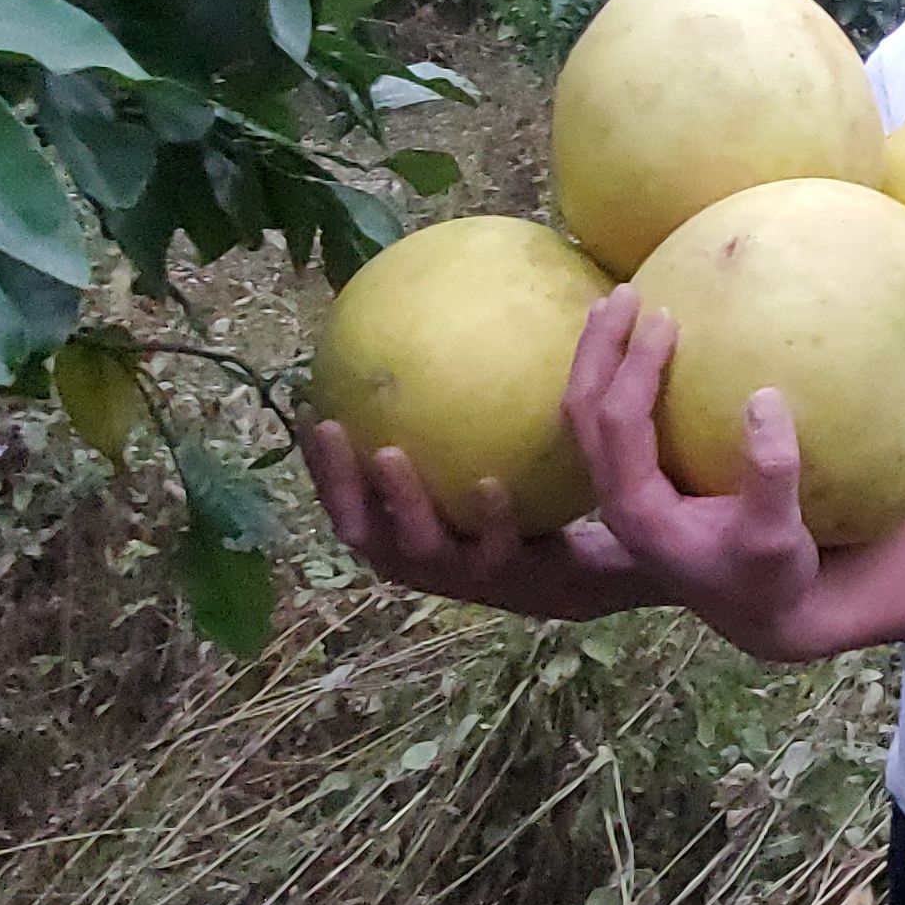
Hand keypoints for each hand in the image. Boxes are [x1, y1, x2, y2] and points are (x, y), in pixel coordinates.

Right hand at [301, 419, 650, 621]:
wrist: (599, 561)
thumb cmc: (530, 499)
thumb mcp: (491, 453)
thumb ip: (463, 413)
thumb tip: (444, 321)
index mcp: (405, 531)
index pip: (346, 498)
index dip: (318, 462)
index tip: (306, 407)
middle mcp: (424, 560)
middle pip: (361, 528)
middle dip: (337, 482)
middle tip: (331, 427)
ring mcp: (466, 576)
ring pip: (418, 547)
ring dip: (401, 501)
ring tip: (388, 455)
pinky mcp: (515, 582)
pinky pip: (496, 551)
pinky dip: (488, 520)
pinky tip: (492, 485)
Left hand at [562, 286, 829, 656]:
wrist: (758, 613)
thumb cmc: (770, 578)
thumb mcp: (780, 538)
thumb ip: (773, 475)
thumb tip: (764, 397)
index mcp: (638, 510)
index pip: (619, 423)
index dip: (635, 368)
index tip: (667, 319)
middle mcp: (615, 498)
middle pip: (581, 411)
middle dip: (597, 349)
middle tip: (623, 292)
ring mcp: (619, 491)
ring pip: (583, 414)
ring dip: (595, 358)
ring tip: (614, 303)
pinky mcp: (635, 483)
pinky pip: (608, 421)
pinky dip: (613, 376)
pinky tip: (639, 344)